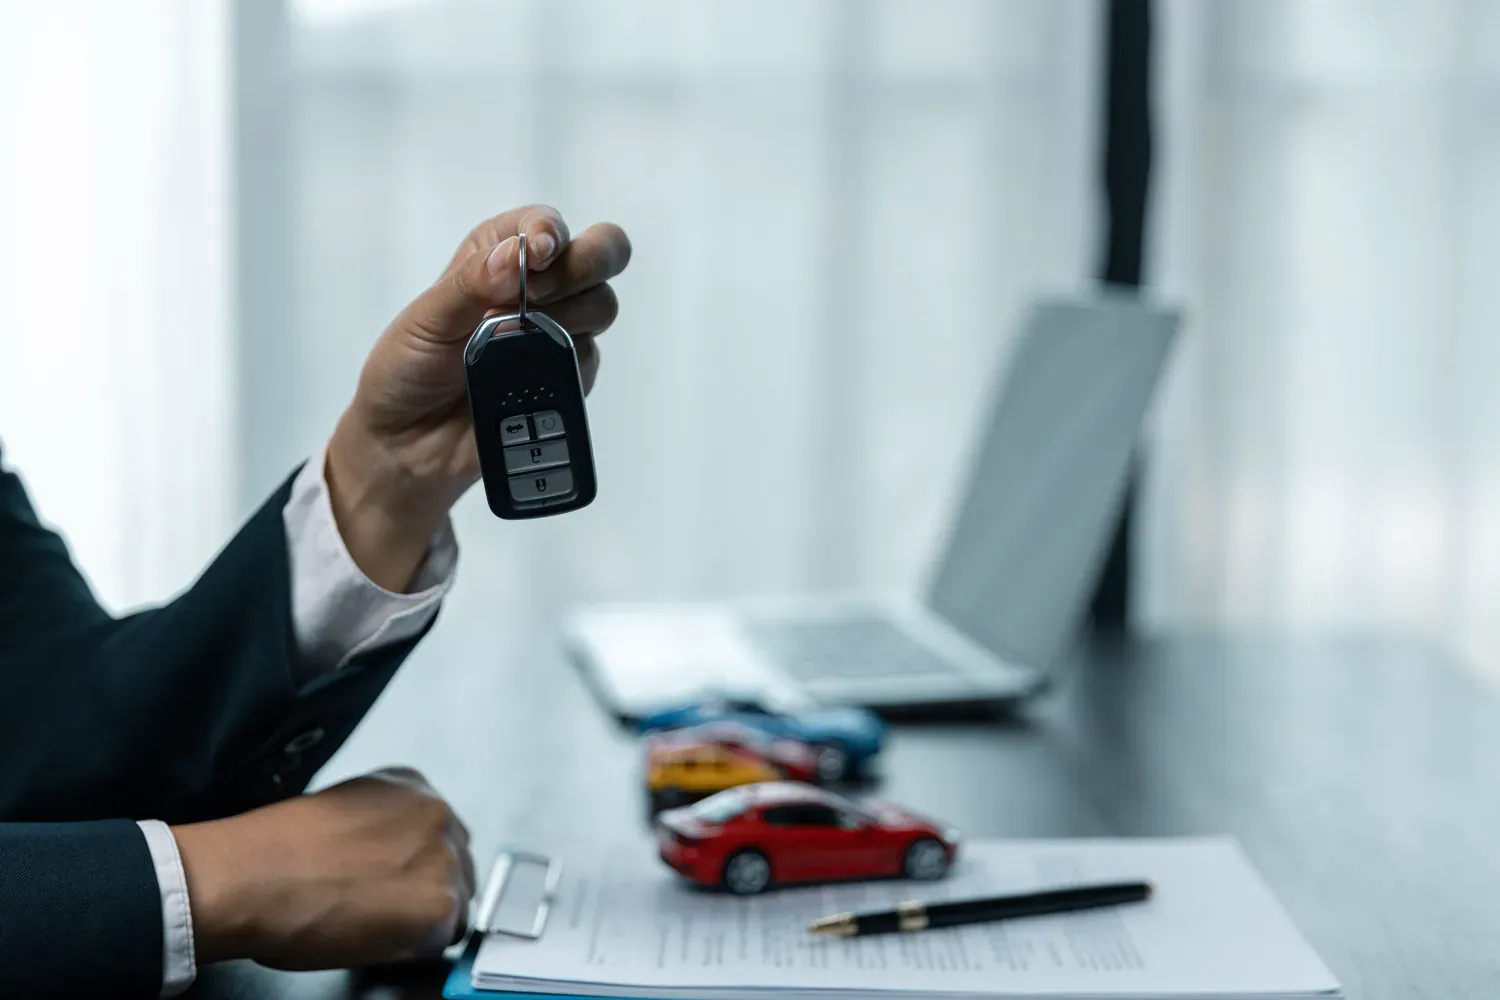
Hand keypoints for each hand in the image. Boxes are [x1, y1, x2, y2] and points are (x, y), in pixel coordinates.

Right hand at [173, 767, 475, 970]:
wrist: (254, 876)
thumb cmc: (275, 850)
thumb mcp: (344, 811)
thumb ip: (383, 828)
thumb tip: (391, 861)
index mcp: (412, 786)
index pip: (440, 833)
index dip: (418, 865)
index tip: (398, 882)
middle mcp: (437, 815)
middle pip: (457, 864)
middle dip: (428, 889)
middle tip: (387, 910)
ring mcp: (444, 859)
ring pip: (457, 902)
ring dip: (425, 918)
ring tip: (375, 926)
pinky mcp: (440, 906)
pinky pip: (445, 937)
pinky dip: (417, 947)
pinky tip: (379, 940)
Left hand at [325, 206, 631, 590]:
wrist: (407, 446)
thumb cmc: (406, 372)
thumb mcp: (425, 320)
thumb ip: (470, 282)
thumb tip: (515, 256)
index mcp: (496, 255)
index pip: (546, 224)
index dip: (552, 233)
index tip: (536, 256)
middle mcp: (535, 287)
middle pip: (600, 253)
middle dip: (585, 264)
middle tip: (541, 295)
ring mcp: (556, 333)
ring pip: (602, 305)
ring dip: (572, 317)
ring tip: (520, 343)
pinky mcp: (565, 377)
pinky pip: (589, 360)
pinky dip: (565, 366)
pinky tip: (527, 377)